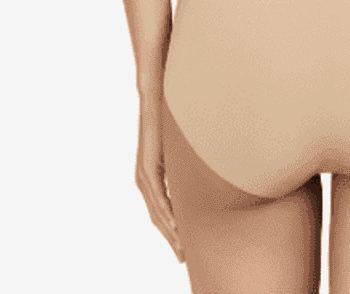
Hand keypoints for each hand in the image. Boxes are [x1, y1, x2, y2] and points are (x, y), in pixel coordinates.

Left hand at [135, 103, 184, 263]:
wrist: (155, 91)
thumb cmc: (171, 112)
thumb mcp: (181, 143)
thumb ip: (187, 158)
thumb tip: (206, 165)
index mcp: (152, 173)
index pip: (161, 209)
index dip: (171, 230)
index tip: (182, 247)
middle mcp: (144, 176)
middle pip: (157, 216)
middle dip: (170, 238)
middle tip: (182, 257)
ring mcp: (143, 170)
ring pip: (156, 209)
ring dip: (168, 231)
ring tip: (180, 248)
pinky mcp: (147, 162)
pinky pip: (156, 193)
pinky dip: (165, 211)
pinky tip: (173, 224)